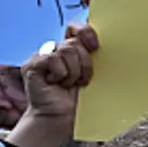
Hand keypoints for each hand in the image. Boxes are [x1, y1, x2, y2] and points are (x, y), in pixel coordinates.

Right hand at [7, 24, 98, 146]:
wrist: (62, 118)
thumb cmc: (80, 100)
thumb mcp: (93, 75)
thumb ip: (95, 57)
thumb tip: (114, 43)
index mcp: (72, 50)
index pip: (76, 28)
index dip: (86, 32)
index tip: (95, 46)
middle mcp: (56, 50)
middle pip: (75, 41)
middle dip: (84, 63)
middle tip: (82, 80)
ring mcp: (43, 56)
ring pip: (67, 49)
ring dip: (73, 71)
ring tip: (69, 84)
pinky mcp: (32, 63)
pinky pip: (52, 58)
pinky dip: (60, 74)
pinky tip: (55, 84)